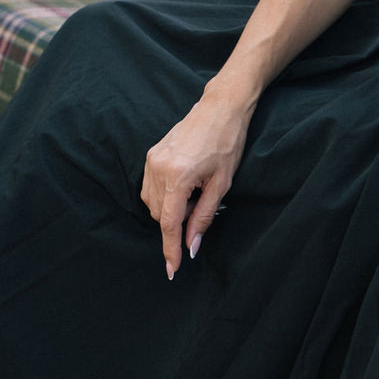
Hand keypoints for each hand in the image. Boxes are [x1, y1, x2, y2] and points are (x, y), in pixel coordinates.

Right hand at [140, 90, 251, 279]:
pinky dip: (165, 196)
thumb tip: (191, 246)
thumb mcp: (221, 184)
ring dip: (170, 208)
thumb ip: (204, 217)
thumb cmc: (227, 143)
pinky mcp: (151, 155)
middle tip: (201, 205)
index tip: (172, 269)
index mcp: (177, 176)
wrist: (220, 108)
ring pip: (152, 203)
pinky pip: (151, 188)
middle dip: (176, 222)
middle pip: (159, 215)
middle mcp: (159, 168)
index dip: (170, 249)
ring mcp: (151, 160)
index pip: (168, 223)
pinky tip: (184, 186)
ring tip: (195, 191)